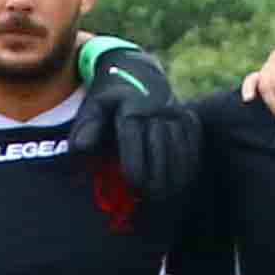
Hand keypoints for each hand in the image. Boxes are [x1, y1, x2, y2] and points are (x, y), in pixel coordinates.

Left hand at [81, 43, 198, 210]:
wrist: (138, 76)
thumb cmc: (110, 102)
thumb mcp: (92, 109)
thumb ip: (85, 129)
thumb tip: (81, 149)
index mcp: (130, 108)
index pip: (133, 140)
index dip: (135, 168)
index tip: (133, 188)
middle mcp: (156, 108)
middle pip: (159, 149)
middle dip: (154, 178)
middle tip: (147, 198)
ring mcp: (176, 112)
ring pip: (180, 150)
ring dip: (173, 177)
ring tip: (164, 197)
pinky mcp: (190, 118)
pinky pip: (194, 147)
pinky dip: (188, 168)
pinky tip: (179, 183)